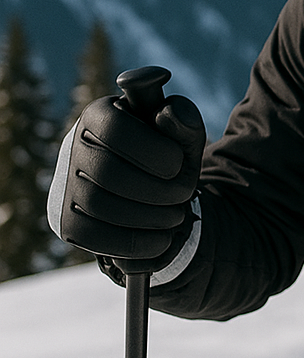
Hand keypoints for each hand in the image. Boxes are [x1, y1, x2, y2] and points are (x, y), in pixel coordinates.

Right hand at [48, 93, 205, 271]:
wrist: (155, 194)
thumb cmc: (168, 156)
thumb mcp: (184, 137)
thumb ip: (184, 122)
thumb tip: (168, 114)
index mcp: (100, 115)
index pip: (115, 129)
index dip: (153, 151)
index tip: (177, 164)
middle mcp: (74, 148)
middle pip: (107, 172)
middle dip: (157, 189)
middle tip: (184, 194)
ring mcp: (65, 187)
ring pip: (99, 205)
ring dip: (149, 216)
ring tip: (176, 215)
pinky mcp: (68, 223)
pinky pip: (92, 238)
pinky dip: (134, 243)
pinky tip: (161, 240)